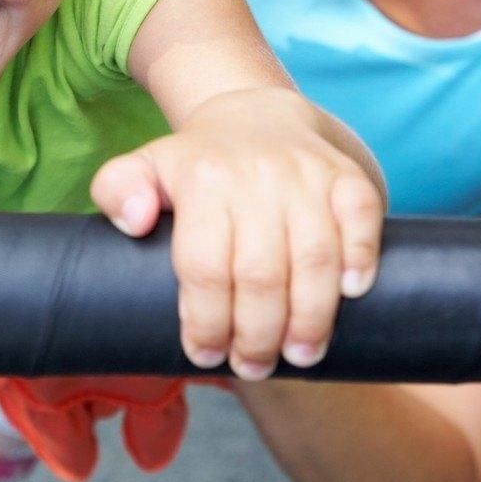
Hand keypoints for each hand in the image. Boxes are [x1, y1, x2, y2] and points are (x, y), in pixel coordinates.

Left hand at [90, 87, 383, 381]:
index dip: (205, 321)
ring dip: (311, 317)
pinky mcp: (347, 176)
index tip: (205, 354)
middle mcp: (256, 175)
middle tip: (253, 365)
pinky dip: (362, 259)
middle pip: (261, 273)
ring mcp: (306, 174)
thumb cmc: (197, 164)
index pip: (204, 266)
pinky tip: (350, 295)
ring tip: (300, 354)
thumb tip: (135, 221)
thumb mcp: (144, 168)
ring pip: (316, 257)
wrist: (258, 115)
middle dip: (257, 334)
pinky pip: (363, 218)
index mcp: (201, 179)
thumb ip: (117, 190)